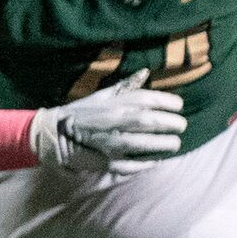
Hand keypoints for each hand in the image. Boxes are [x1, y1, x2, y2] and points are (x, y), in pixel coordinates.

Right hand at [33, 71, 186, 173]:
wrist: (54, 134)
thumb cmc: (82, 112)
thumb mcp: (102, 96)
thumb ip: (126, 87)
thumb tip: (145, 72)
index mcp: (113, 104)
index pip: (146, 99)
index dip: (167, 102)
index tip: (179, 106)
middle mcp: (113, 122)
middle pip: (148, 121)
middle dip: (170, 124)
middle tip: (182, 126)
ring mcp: (109, 143)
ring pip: (142, 144)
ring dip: (163, 145)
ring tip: (175, 144)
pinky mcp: (107, 162)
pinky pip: (132, 165)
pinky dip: (147, 163)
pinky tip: (158, 160)